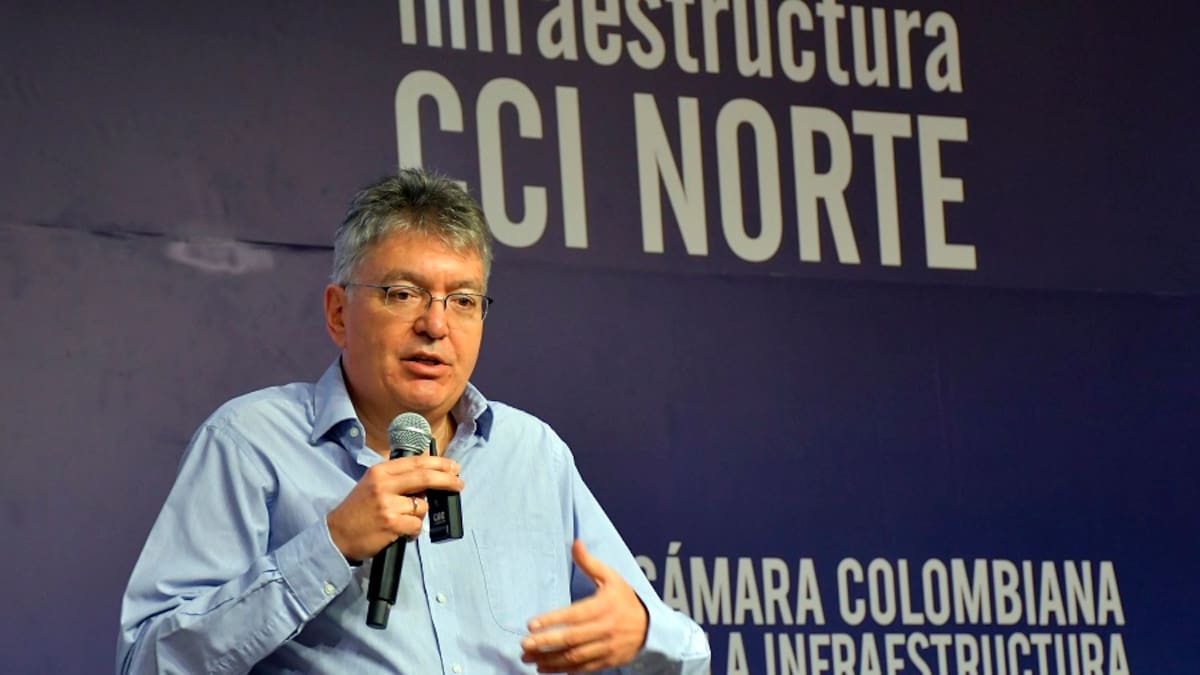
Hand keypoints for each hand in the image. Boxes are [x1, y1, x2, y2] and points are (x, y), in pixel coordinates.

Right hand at [325, 455, 462, 560]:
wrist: (336, 534)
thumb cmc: (357, 511)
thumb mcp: (372, 484)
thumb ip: (398, 479)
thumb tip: (429, 482)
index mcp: (380, 471)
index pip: (416, 462)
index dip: (439, 463)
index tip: (453, 467)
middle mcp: (384, 484)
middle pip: (425, 477)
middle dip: (447, 480)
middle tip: (459, 484)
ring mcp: (388, 504)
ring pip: (422, 505)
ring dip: (419, 515)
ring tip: (404, 520)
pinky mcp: (392, 524)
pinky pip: (417, 525)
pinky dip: (414, 531)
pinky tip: (402, 532)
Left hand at [520, 540, 648, 672]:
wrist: (651, 628)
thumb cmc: (625, 600)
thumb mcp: (611, 578)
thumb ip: (589, 563)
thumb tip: (575, 543)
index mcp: (603, 607)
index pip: (574, 615)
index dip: (552, 620)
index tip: (531, 624)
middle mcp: (604, 629)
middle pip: (571, 638)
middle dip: (546, 642)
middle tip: (524, 644)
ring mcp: (606, 648)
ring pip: (574, 657)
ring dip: (550, 659)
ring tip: (528, 658)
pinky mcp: (606, 661)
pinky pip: (582, 669)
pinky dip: (562, 670)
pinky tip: (544, 668)